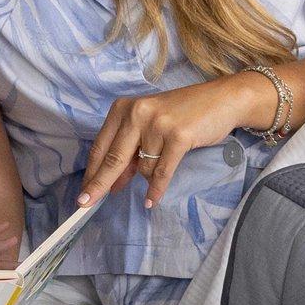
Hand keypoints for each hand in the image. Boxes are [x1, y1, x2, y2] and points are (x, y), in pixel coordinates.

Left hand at [80, 73, 281, 207]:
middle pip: (112, 159)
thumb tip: (112, 182)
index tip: (82, 194)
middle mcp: (136, 113)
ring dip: (149, 176)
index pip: (101, 147)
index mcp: (124, 108)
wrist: (221, 100)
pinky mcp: (177, 136)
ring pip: (142, 168)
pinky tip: (151, 200)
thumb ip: (130, 149)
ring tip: (164, 160)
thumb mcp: (149, 125)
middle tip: (85, 205)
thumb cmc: (183, 114)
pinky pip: (161, 172)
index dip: (91, 173)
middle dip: (99, 185)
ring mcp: (157, 124)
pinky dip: (157, 189)